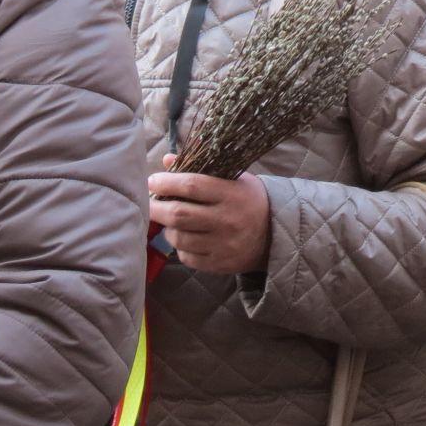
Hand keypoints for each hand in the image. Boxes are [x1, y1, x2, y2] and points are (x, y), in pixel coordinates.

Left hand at [148, 156, 270, 274]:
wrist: (275, 235)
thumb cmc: (249, 200)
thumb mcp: (234, 178)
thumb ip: (201, 169)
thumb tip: (168, 161)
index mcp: (231, 194)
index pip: (192, 185)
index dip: (166, 182)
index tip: (153, 180)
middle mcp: (227, 220)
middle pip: (179, 214)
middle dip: (156, 207)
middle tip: (150, 202)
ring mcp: (223, 245)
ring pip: (179, 238)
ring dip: (167, 228)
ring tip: (170, 221)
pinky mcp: (219, 264)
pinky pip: (186, 257)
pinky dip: (179, 247)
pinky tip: (185, 238)